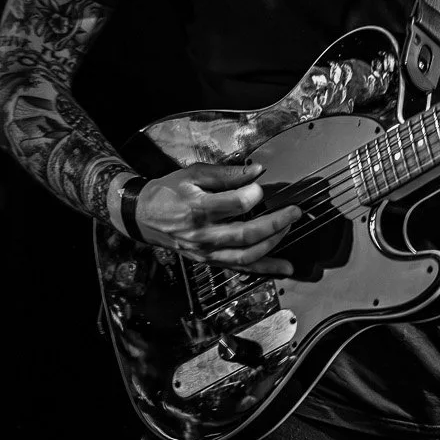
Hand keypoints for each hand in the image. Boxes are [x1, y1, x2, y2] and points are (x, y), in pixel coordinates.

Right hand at [136, 161, 301, 274]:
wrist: (144, 216)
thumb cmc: (169, 191)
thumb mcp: (193, 174)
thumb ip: (226, 174)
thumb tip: (256, 171)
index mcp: (198, 208)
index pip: (234, 205)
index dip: (253, 194)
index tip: (262, 185)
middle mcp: (203, 234)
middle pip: (245, 234)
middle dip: (275, 223)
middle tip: (294, 211)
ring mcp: (206, 251)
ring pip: (245, 256)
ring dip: (272, 244)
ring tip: (289, 229)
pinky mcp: (209, 260)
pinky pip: (240, 268)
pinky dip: (264, 269)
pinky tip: (284, 268)